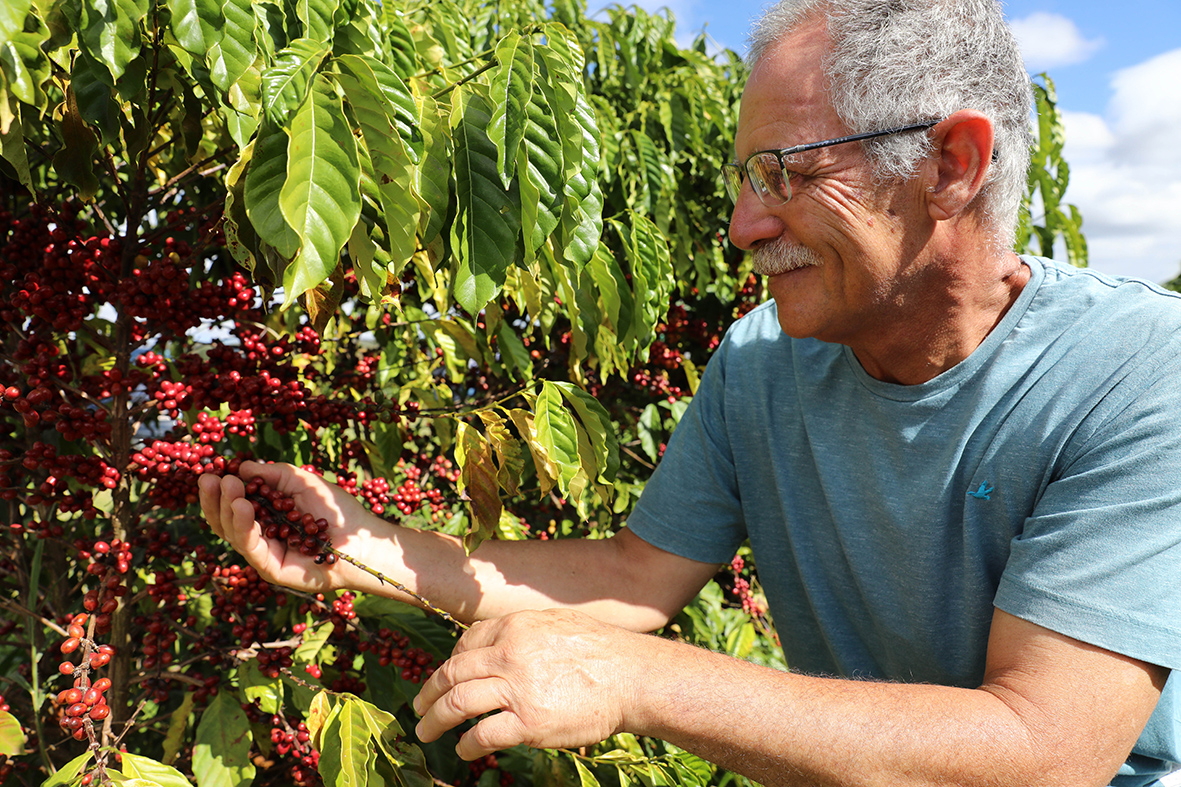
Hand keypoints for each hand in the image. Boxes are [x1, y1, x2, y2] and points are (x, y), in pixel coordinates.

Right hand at [197, 461, 385, 592]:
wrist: (362, 538)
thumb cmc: (336, 510)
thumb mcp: (301, 482)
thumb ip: (272, 475)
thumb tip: (241, 467)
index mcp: (265, 516)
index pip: (233, 504)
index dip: (220, 490)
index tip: (212, 471)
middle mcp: (261, 536)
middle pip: (225, 521)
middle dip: (215, 499)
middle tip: (211, 478)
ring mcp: (265, 554)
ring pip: (234, 534)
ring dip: (228, 508)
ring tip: (227, 486)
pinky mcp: (271, 569)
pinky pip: (251, 548)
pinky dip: (243, 526)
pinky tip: (242, 507)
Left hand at [413, 609, 646, 759]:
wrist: (632, 677)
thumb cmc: (601, 652)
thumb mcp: (556, 625)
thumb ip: (523, 634)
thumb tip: (495, 647)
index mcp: (515, 627)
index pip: (466, 644)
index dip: (449, 663)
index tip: (444, 678)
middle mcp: (509, 654)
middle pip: (453, 674)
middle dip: (428, 692)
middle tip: (419, 706)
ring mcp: (517, 688)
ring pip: (457, 704)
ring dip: (435, 720)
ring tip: (426, 731)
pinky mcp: (528, 722)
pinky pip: (483, 735)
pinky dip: (467, 744)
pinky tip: (464, 749)